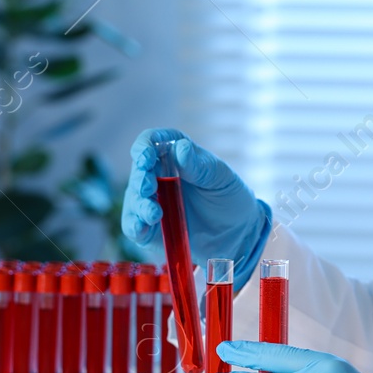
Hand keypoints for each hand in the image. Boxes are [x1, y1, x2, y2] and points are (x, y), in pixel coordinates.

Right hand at [122, 129, 270, 274]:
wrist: (238, 231)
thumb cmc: (228, 195)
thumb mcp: (219, 177)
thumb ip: (198, 165)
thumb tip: (180, 148)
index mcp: (173, 154)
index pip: (151, 142)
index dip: (144, 147)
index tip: (147, 156)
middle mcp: (157, 175)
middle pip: (139, 171)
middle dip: (141, 178)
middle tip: (148, 187)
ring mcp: (151, 201)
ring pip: (134, 199)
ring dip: (140, 204)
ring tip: (155, 213)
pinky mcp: (149, 227)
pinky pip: (134, 225)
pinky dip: (135, 226)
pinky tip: (142, 227)